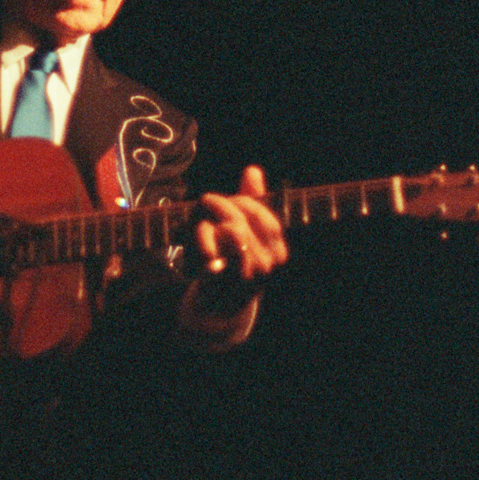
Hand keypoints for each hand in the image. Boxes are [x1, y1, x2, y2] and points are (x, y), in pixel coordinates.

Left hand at [194, 166, 287, 286]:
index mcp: (277, 252)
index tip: (228, 199)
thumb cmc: (232, 264)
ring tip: (200, 223)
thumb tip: (253, 170)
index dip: (244, 202)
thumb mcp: (245, 232)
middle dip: (222, 205)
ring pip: (230, 227)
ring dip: (210, 220)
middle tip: (207, 202)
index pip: (264, 215)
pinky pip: (214, 245)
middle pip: (244, 218)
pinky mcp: (223, 281)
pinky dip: (204, 238)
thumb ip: (252, 201)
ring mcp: (248, 276)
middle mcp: (267, 265)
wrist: (217, 308)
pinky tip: (201, 242)